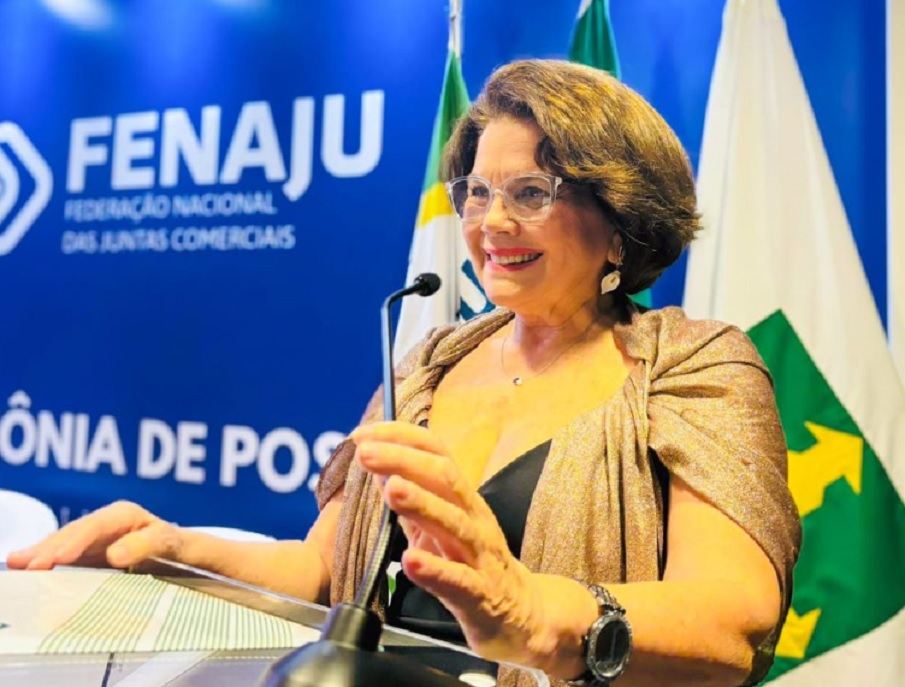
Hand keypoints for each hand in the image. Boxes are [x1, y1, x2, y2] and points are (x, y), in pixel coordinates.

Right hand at [5, 501, 182, 570]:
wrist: (177, 554)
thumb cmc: (175, 546)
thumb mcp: (170, 543)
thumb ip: (148, 545)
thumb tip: (115, 554)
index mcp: (122, 515)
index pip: (95, 527)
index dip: (76, 541)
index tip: (59, 557)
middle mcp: (102, 524)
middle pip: (72, 534)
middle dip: (49, 549)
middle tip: (28, 566)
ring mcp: (91, 539)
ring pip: (62, 544)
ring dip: (40, 555)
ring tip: (18, 564)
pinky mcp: (85, 554)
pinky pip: (61, 556)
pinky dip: (43, 560)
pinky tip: (21, 565)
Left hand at [351, 422, 544, 664]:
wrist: (521, 614)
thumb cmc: (474, 564)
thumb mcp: (440, 525)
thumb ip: (412, 499)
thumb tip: (379, 468)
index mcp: (461, 497)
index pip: (435, 453)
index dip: (399, 438)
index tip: (362, 435)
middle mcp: (473, 517)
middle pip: (444, 477)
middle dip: (403, 460)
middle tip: (366, 453)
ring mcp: (480, 555)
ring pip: (454, 523)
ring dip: (421, 503)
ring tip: (391, 490)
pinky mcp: (481, 594)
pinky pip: (458, 579)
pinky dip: (434, 569)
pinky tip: (410, 561)